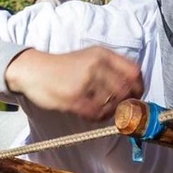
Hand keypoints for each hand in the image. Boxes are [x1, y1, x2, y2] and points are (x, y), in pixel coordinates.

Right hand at [4, 46, 144, 121]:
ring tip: (99, 110)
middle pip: (126, 90)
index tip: (135, 97)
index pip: (134, 72)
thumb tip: (133, 89)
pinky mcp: (74, 97)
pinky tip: (89, 113)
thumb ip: (110, 69)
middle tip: (119, 109)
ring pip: (112, 104)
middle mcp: (97, 65)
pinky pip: (96, 114)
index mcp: (103, 54)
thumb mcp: (89, 58)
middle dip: (126, 103)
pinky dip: (97, 118)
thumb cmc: (63, 68)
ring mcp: (85, 81)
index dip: (139, 88)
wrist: (33, 70)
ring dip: (110, 112)